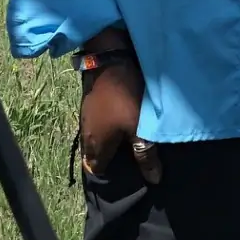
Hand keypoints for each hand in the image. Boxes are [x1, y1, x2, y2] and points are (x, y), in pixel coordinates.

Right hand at [79, 53, 161, 185]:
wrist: (109, 60)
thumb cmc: (124, 98)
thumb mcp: (139, 127)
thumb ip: (145, 154)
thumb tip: (154, 180)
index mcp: (96, 147)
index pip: (96, 170)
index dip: (110, 174)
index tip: (124, 173)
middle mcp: (86, 135)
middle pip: (94, 155)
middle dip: (107, 158)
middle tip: (127, 157)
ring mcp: (85, 117)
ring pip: (94, 138)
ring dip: (106, 141)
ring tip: (124, 139)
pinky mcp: (88, 103)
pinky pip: (95, 123)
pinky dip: (104, 126)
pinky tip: (117, 120)